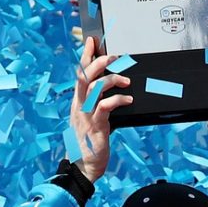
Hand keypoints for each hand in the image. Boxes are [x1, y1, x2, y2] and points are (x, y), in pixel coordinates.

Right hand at [69, 34, 131, 181]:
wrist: (84, 165)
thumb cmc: (90, 142)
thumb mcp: (92, 118)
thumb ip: (98, 103)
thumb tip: (111, 88)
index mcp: (78, 102)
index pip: (80, 73)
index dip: (85, 56)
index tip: (92, 41)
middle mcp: (79, 106)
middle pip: (85, 76)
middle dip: (98, 62)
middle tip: (114, 56)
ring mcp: (86, 116)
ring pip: (95, 88)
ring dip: (112, 80)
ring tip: (126, 81)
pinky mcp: (96, 127)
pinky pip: (105, 107)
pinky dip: (119, 100)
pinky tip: (129, 99)